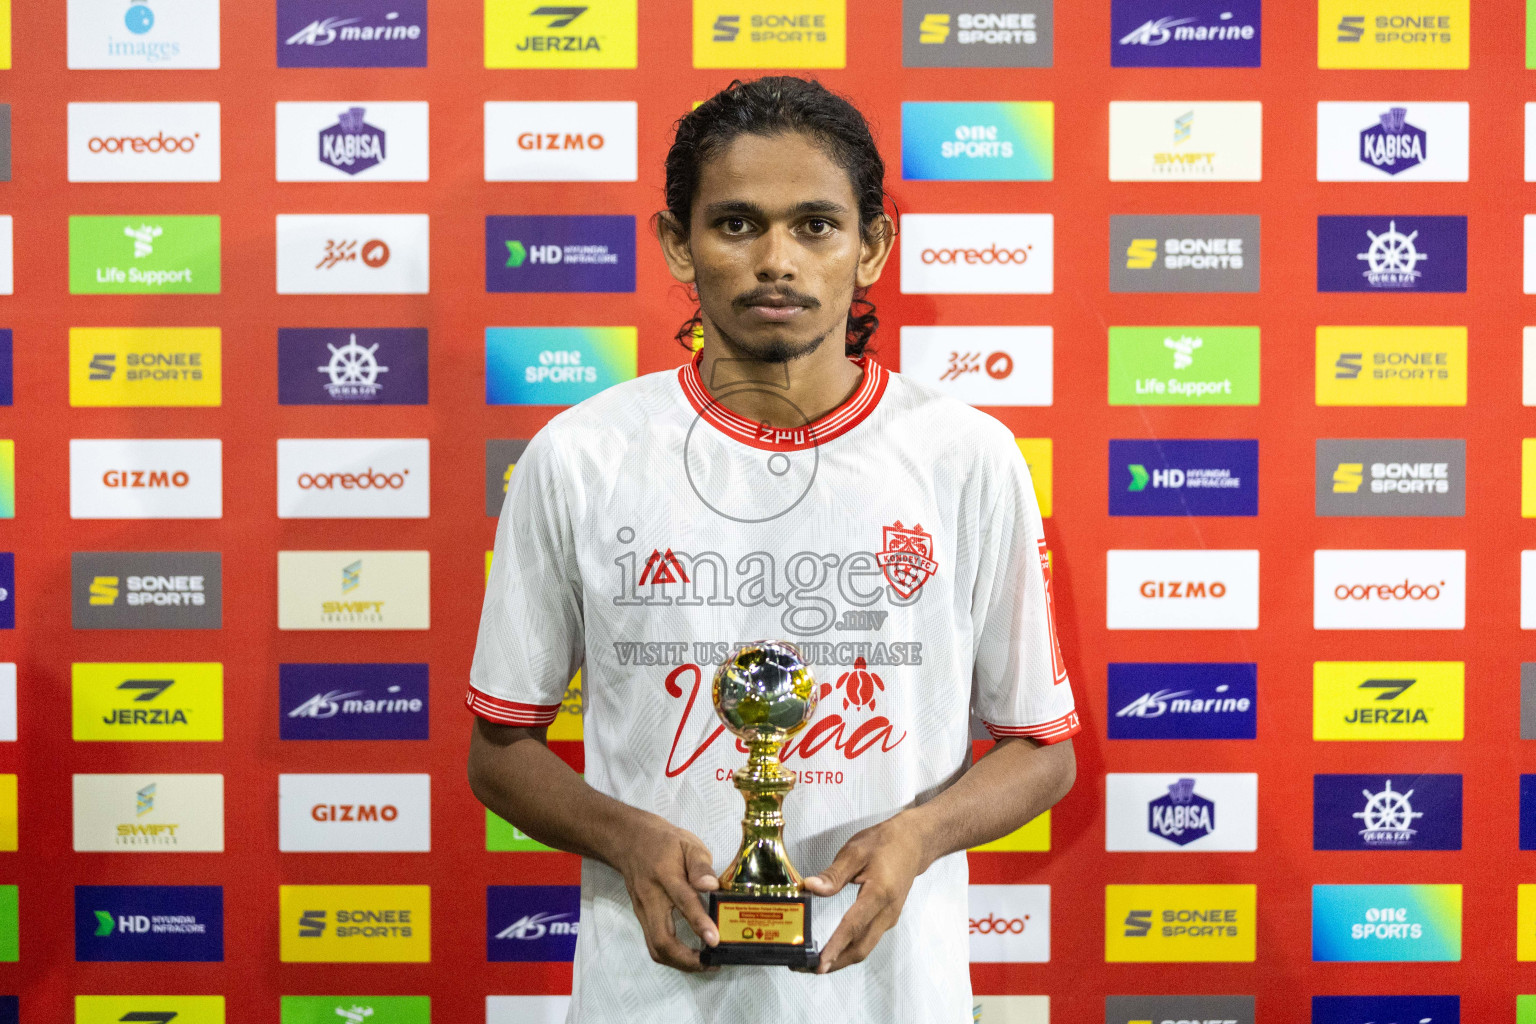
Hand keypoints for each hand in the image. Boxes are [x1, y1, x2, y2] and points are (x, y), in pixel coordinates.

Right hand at [611, 816, 720, 972]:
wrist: (629, 841)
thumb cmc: (664, 842)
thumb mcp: (688, 844)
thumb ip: (701, 866)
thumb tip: (712, 887)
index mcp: (665, 875)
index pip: (683, 901)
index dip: (699, 922)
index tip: (714, 940)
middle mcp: (651, 898)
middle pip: (662, 940)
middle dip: (686, 959)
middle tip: (711, 961)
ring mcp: (643, 911)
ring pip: (656, 948)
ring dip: (680, 962)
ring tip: (704, 962)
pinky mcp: (642, 918)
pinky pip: (654, 944)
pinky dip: (673, 955)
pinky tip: (690, 954)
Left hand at [801, 817, 927, 972]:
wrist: (913, 842)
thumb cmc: (884, 844)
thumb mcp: (855, 851)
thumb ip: (833, 874)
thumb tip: (810, 888)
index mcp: (879, 893)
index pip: (854, 926)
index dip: (835, 946)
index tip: (819, 963)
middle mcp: (887, 912)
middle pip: (861, 947)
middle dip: (835, 962)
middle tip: (808, 968)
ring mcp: (889, 918)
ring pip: (865, 947)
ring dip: (842, 959)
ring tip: (816, 963)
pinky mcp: (887, 919)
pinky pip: (868, 940)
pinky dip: (850, 949)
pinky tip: (835, 948)